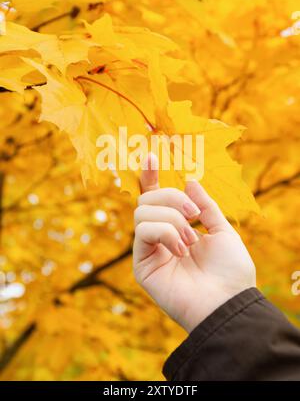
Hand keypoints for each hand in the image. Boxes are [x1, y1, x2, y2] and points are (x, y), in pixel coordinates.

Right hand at [133, 153, 255, 332]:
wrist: (228, 301)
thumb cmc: (230, 270)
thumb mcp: (223, 230)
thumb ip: (205, 205)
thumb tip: (187, 180)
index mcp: (176, 228)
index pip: (155, 198)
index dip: (150, 177)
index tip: (152, 156)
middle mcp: (159, 237)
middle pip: (147, 199)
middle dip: (172, 198)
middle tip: (194, 215)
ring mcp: (149, 250)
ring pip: (143, 211)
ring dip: (173, 219)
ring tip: (192, 241)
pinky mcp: (142, 264)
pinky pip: (144, 231)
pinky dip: (166, 233)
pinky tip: (182, 250)